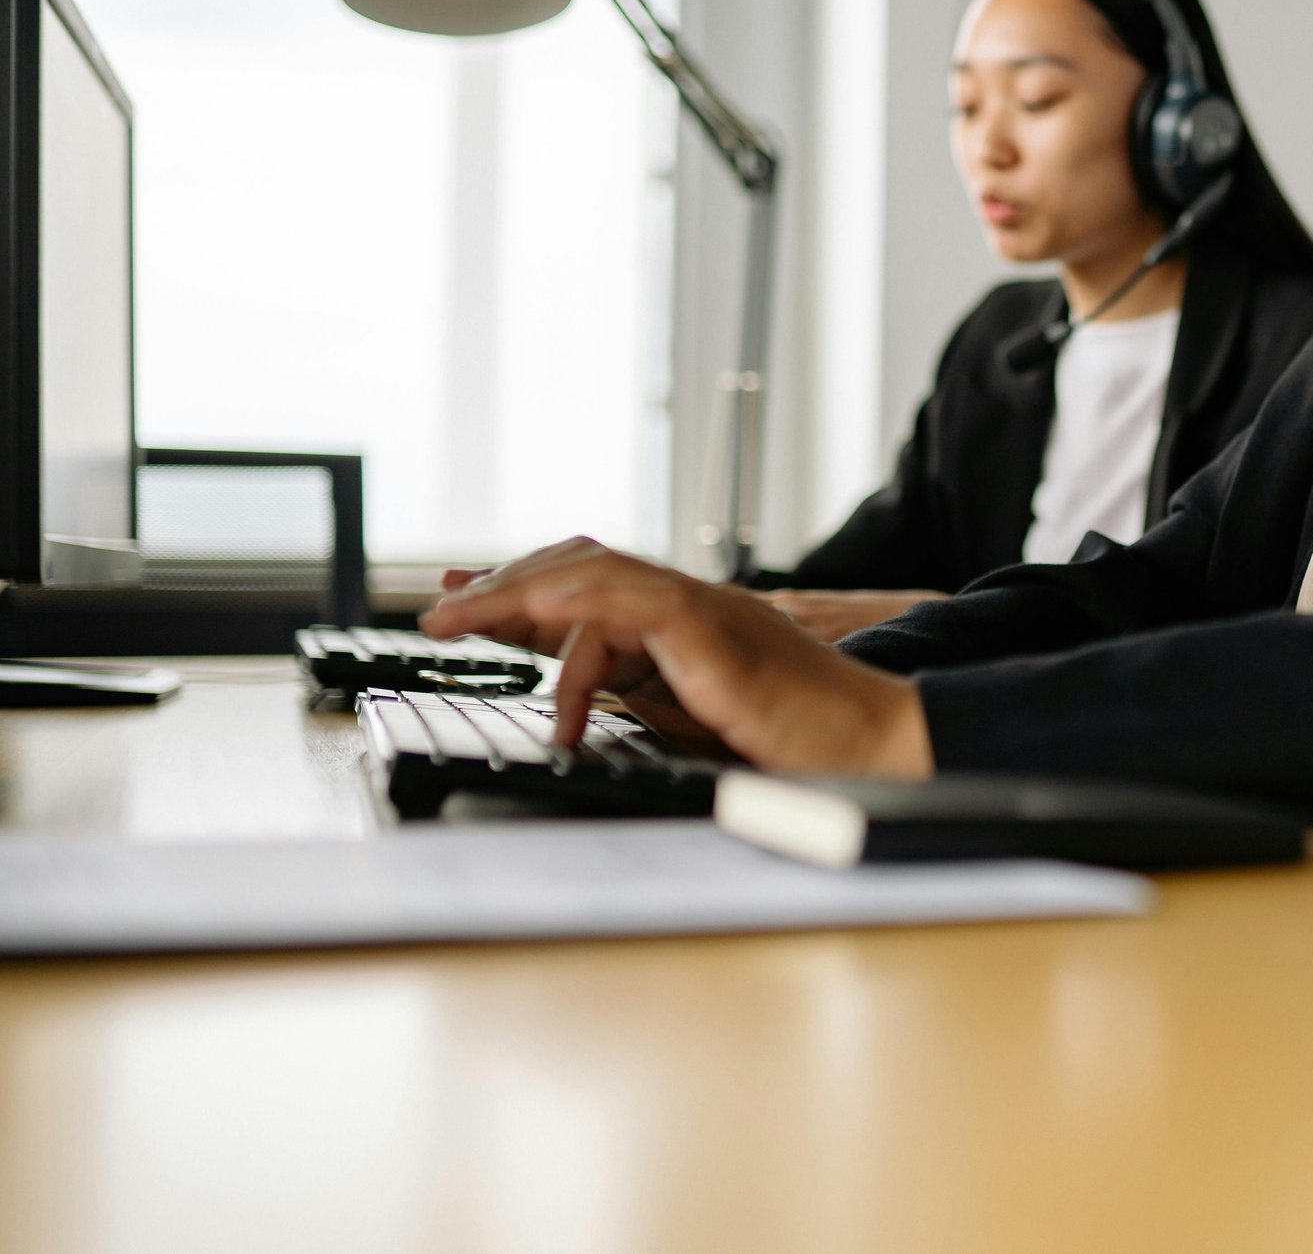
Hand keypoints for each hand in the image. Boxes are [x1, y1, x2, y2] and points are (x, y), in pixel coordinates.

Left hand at [422, 538, 933, 776]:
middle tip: (439, 610)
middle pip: (578, 568)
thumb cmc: (802, 744)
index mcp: (681, 629)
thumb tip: (576, 702)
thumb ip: (642, 700)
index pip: (587, 594)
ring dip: (514, 594)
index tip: (461, 597)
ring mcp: (701, 611)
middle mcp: (687, 607)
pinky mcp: (711, 630)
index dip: (519, 591)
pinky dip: (573, 610)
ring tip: (457, 621)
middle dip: (500, 585)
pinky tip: (530, 619)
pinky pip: (629, 604)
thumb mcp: (697, 721)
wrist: (872, 745)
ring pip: (591, 576)